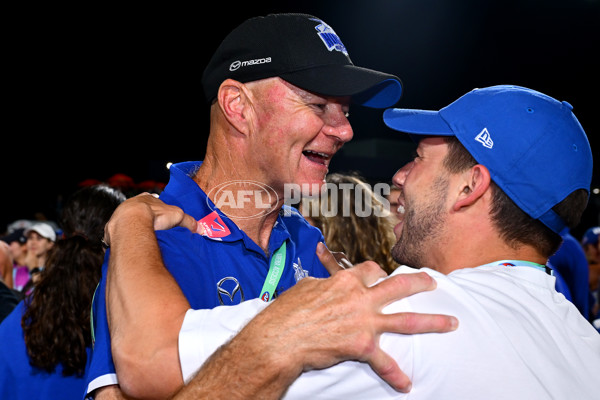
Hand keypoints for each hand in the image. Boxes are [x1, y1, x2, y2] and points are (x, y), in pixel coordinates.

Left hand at [103, 193, 198, 245]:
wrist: (131, 224)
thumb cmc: (154, 216)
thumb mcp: (177, 216)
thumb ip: (188, 221)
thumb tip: (200, 228)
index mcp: (144, 199)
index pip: (151, 201)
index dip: (157, 209)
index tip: (161, 216)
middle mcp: (129, 206)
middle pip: (138, 212)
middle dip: (144, 220)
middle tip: (153, 230)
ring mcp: (118, 218)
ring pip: (127, 224)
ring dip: (133, 231)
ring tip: (143, 241)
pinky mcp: (112, 231)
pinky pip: (119, 236)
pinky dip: (125, 241)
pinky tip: (132, 247)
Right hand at [217, 243, 457, 395]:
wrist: (280, 339)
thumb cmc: (287, 313)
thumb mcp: (305, 288)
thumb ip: (323, 283)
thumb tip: (324, 282)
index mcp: (345, 281)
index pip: (371, 270)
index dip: (380, 272)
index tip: (383, 275)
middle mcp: (360, 298)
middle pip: (399, 286)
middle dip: (420, 283)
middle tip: (433, 284)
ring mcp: (363, 322)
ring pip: (405, 320)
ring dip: (432, 322)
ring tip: (451, 323)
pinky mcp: (361, 346)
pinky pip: (384, 362)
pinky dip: (395, 374)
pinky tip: (406, 383)